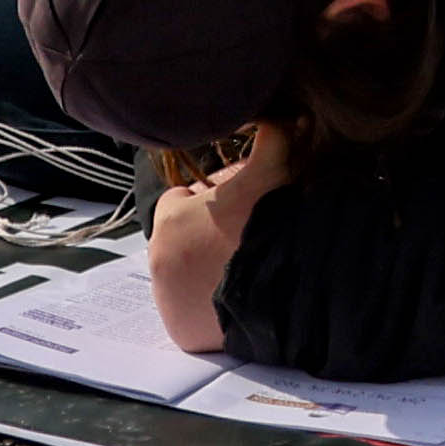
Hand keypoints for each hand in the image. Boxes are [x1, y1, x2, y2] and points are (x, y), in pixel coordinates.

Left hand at [139, 134, 287, 352]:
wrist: (280, 300)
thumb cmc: (269, 231)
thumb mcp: (273, 174)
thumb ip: (273, 140)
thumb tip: (285, 115)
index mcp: (171, 218)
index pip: (183, 199)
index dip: (213, 199)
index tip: (239, 207)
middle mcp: (159, 258)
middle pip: (185, 238)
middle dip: (209, 235)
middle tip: (246, 238)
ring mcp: (167, 298)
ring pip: (187, 274)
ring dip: (209, 270)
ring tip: (244, 268)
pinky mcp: (181, 330)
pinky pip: (194, 311)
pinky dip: (210, 305)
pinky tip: (235, 296)